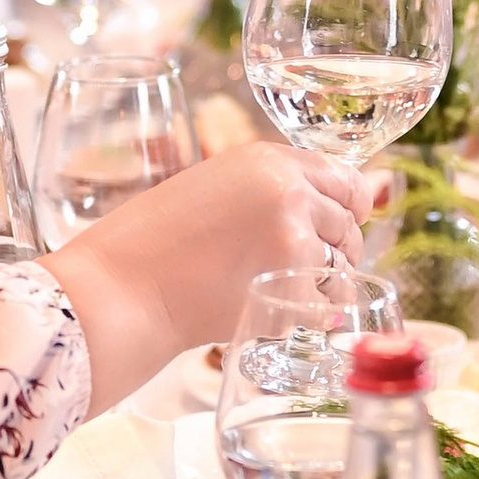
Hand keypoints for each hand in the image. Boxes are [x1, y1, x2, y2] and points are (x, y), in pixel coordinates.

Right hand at [46, 143, 374, 393]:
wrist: (120, 287)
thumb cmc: (154, 241)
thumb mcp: (215, 187)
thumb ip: (274, 188)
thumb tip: (359, 196)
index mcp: (269, 160)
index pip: (343, 178)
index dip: (349, 207)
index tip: (344, 224)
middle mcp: (289, 193)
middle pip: (348, 226)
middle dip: (336, 252)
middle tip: (298, 270)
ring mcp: (293, 242)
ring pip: (341, 270)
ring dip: (320, 288)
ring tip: (275, 293)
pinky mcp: (289, 289)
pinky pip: (322, 309)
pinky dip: (299, 319)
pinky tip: (261, 312)